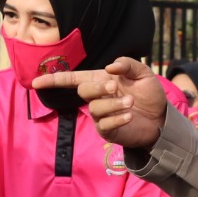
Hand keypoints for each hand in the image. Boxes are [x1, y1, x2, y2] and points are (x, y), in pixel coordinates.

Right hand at [33, 57, 166, 148]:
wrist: (162, 118)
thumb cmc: (149, 94)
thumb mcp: (143, 73)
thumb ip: (128, 64)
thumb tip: (110, 67)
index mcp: (100, 80)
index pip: (72, 80)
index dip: (53, 80)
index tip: (35, 82)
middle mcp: (97, 98)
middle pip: (83, 91)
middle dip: (97, 87)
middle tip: (116, 86)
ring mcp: (100, 116)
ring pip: (95, 108)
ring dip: (113, 104)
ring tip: (131, 103)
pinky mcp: (107, 131)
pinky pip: (104, 125)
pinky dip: (117, 118)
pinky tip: (129, 115)